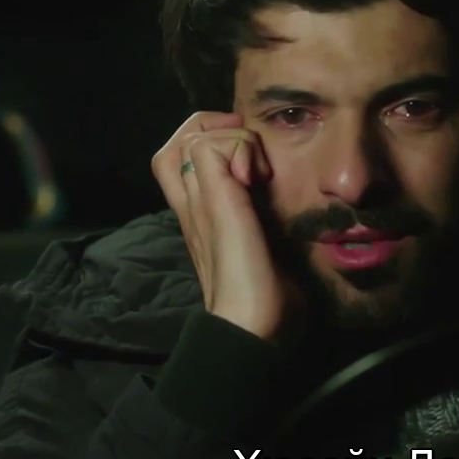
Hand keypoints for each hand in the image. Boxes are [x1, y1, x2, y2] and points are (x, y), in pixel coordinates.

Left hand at [152, 112, 304, 342]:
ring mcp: (223, 219)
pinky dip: (257, 181)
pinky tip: (274, 189)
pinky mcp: (248, 233)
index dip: (216, 136)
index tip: (246, 160)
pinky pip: (243, 192)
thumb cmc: (239, 269)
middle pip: (191, 150)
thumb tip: (236, 146)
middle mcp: (201, 204)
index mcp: (191, 198)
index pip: (185, 143)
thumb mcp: (220, 208)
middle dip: (219, 133)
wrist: (257, 325)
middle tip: (251, 144)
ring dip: (240, 156)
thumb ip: (216, 165)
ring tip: (264, 166)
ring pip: (218, 169)